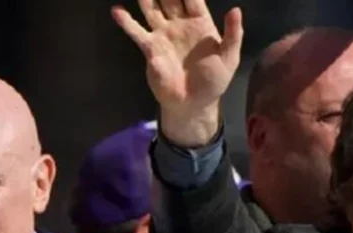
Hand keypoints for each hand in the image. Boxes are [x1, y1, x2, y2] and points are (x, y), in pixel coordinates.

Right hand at [112, 0, 242, 145]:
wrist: (193, 104)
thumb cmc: (213, 80)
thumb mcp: (229, 58)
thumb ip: (233, 34)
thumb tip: (236, 9)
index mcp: (200, 22)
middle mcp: (180, 24)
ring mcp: (163, 35)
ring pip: (152, 9)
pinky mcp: (150, 49)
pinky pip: (137, 32)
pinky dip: (126, 22)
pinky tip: (116, 10)